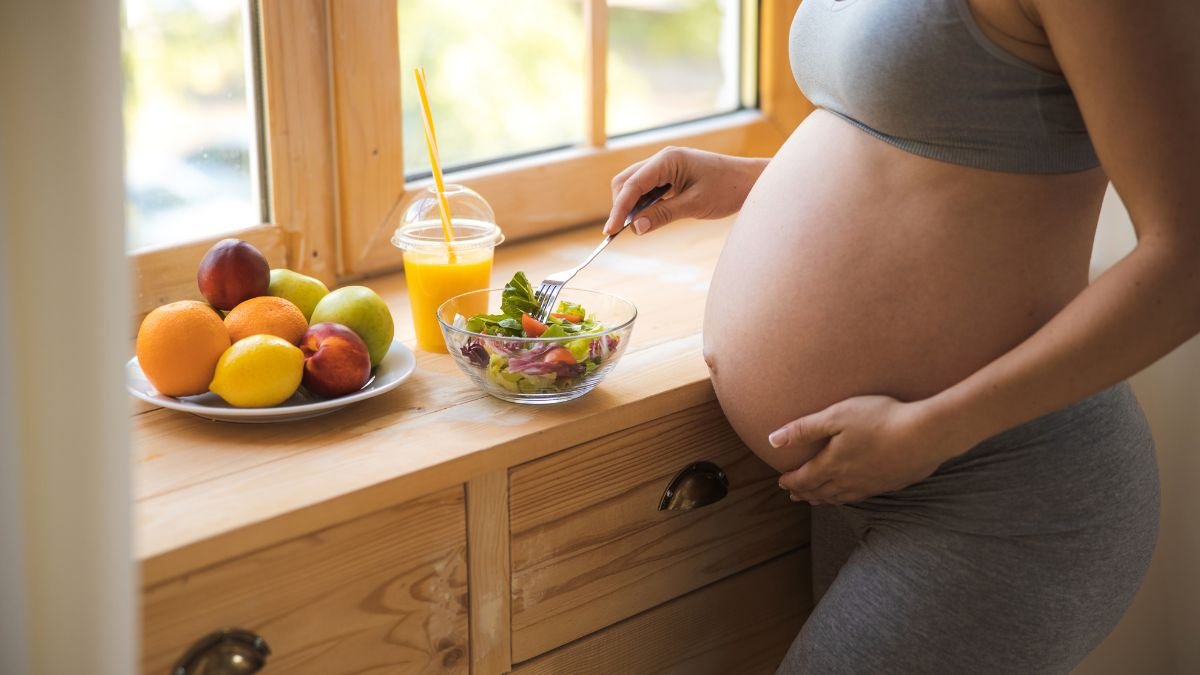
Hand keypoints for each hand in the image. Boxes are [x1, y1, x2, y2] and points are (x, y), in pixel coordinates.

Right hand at [602, 147, 765, 234]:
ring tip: (638, 227)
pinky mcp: (669, 176)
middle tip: (624, 232)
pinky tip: (648, 218)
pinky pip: (646, 189)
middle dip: (621, 206)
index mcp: (667, 160)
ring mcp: (665, 166)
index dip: (619, 209)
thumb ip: (663, 215)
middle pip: (626, 182)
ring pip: (633, 185)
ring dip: (631, 206)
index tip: (611, 231)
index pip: (632, 185)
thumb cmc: (727, 189)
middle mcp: (662, 159)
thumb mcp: (695, 205)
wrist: (750, 181)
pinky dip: (642, 204)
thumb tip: (635, 229)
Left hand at [772, 395, 964, 504]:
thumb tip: (772, 440)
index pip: (804, 478)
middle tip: (795, 495)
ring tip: (817, 499)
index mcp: (832, 464)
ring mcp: (870, 485)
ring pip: (840, 497)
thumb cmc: (879, 419)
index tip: (781, 481)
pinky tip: (851, 494)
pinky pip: (861, 496)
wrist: (925, 434)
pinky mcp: (889, 484)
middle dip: (805, 493)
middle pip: (820, 491)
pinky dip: (847, 498)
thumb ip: (803, 428)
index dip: (790, 481)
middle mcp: (848, 480)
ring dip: (824, 499)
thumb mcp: (836, 416)